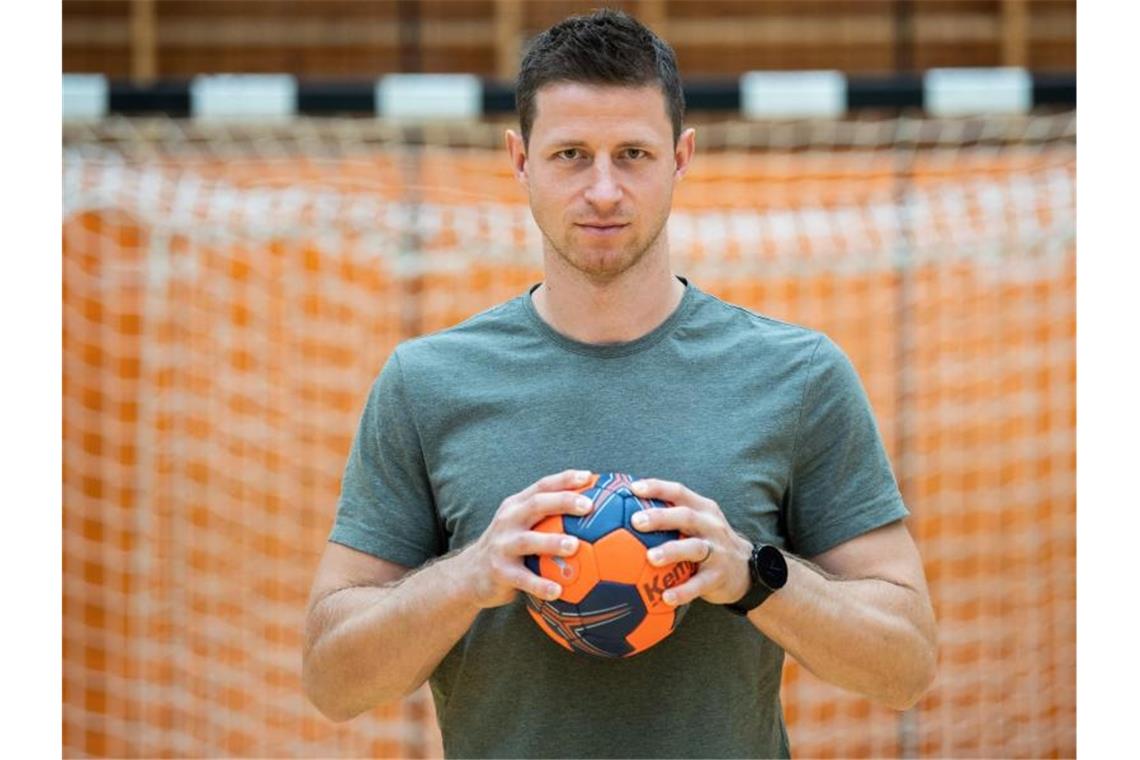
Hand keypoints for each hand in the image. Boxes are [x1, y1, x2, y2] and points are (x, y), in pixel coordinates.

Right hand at [463, 469, 594, 608]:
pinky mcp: (499, 571)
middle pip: (536, 505)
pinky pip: (522, 579)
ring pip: (528, 541)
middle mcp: (508, 521)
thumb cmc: (509, 548)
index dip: (565, 479)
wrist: (469, 575)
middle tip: (588, 506)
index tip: (589, 477)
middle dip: (562, 502)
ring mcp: (501, 546)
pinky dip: (540, 584)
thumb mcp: (521, 526)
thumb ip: (548, 519)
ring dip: (551, 542)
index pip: (542, 486)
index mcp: (516, 506)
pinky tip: (558, 591)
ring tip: (574, 546)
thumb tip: (594, 512)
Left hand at [630, 478, 752, 606]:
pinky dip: (683, 591)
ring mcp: (717, 551)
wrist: (746, 570)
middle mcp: (710, 526)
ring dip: (672, 551)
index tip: (633, 488)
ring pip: (694, 548)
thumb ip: (669, 515)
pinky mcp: (719, 576)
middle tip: (636, 521)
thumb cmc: (707, 542)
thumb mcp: (697, 523)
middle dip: (661, 517)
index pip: (679, 492)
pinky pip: (699, 584)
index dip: (657, 488)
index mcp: (702, 509)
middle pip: (686, 516)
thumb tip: (623, 509)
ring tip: (650, 558)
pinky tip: (665, 597)